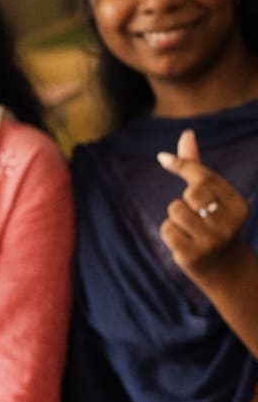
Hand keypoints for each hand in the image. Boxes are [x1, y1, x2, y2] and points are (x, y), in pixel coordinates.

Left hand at [159, 128, 252, 282]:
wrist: (222, 267)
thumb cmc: (213, 222)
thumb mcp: (212, 196)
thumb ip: (197, 167)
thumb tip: (186, 134)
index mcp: (238, 204)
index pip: (205, 177)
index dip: (182, 165)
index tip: (164, 159)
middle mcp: (229, 222)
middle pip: (190, 193)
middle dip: (184, 199)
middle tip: (194, 213)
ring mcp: (212, 240)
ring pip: (175, 211)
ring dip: (175, 217)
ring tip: (190, 229)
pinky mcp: (193, 254)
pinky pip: (167, 230)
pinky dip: (169, 233)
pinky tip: (183, 241)